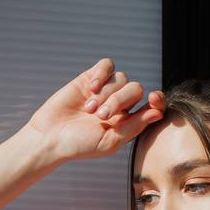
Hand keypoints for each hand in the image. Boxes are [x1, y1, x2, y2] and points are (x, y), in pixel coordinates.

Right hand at [25, 57, 165, 163]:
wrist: (51, 136)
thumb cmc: (80, 144)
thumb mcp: (110, 141)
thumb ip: (135, 126)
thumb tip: (158, 112)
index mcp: (129, 121)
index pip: (152, 105)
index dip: (157, 100)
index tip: (153, 98)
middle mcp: (120, 104)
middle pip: (135, 89)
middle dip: (119, 101)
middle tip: (100, 115)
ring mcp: (106, 90)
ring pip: (122, 78)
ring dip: (107, 93)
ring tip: (89, 108)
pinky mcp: (91, 78)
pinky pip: (107, 65)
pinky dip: (102, 74)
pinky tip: (91, 88)